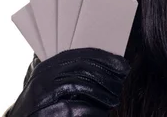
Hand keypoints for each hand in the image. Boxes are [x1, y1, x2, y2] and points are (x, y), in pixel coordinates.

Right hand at [7, 48, 129, 115]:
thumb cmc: (42, 104)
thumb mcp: (52, 84)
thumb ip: (70, 72)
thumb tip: (107, 66)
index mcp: (47, 65)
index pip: (82, 55)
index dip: (106, 59)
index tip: (123, 66)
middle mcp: (44, 76)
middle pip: (85, 69)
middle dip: (108, 75)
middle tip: (122, 82)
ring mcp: (44, 94)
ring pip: (84, 86)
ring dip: (104, 94)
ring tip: (113, 100)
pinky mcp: (48, 112)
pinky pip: (79, 108)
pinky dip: (94, 111)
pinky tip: (102, 113)